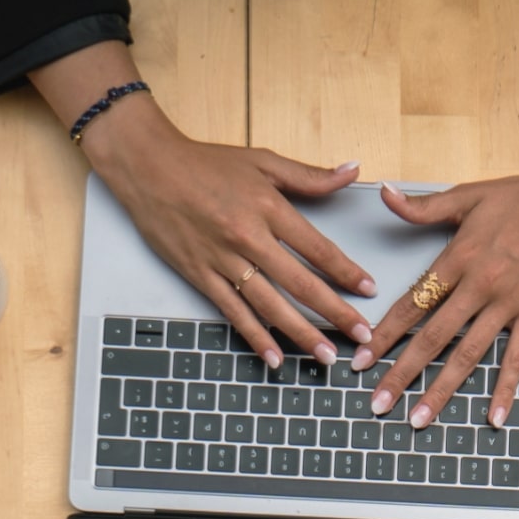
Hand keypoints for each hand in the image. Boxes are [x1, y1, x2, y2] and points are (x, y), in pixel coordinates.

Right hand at [71, 98, 375, 366]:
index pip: (317, 248)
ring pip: (270, 305)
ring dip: (301, 333)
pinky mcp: (200, 276)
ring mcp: (223, 261)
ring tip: (325, 355)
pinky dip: (255, 337)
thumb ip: (309, 175)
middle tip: (361, 336)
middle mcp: (248, 238)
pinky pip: (233, 312)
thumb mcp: (262, 160)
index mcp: (269, 208)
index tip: (369, 289)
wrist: (149, 167)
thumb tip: (353, 172)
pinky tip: (274, 358)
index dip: (346, 271)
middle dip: (335, 312)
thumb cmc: (206, 163)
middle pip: (300, 283)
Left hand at [356, 118, 518, 430]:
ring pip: (467, 355)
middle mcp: (478, 287)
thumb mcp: (468, 196)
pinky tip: (492, 417)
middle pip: (432, 339)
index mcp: (457, 259)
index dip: (383, 335)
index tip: (362, 360)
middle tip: (378, 404)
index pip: (411, 304)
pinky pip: (516, 358)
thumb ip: (423, 207)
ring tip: (419, 419)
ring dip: (441, 390)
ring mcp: (507, 304)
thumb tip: (386, 195)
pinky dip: (505, 389)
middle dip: (401, 374)